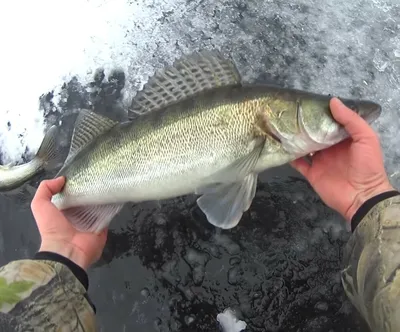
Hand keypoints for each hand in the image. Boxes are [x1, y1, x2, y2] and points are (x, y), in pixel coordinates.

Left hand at [31, 177, 106, 269]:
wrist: (67, 250)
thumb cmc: (53, 228)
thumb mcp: (40, 205)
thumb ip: (45, 189)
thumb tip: (62, 179)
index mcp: (63, 212)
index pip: (71, 195)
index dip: (75, 185)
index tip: (82, 174)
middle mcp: (78, 216)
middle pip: (86, 199)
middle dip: (91, 189)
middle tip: (98, 176)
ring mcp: (92, 222)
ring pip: (99, 205)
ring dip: (102, 196)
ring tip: (107, 182)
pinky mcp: (103, 227)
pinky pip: (109, 214)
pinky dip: (111, 205)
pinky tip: (114, 194)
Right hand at [291, 97, 393, 221]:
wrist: (362, 196)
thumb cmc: (368, 166)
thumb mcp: (366, 138)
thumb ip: (351, 120)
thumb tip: (333, 101)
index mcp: (344, 138)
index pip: (330, 122)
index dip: (320, 113)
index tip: (307, 103)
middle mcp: (330, 148)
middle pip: (315, 133)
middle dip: (304, 125)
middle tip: (290, 113)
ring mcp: (320, 161)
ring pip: (304, 147)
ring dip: (295, 139)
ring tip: (282, 127)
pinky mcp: (311, 173)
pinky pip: (298, 163)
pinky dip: (290, 156)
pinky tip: (282, 146)